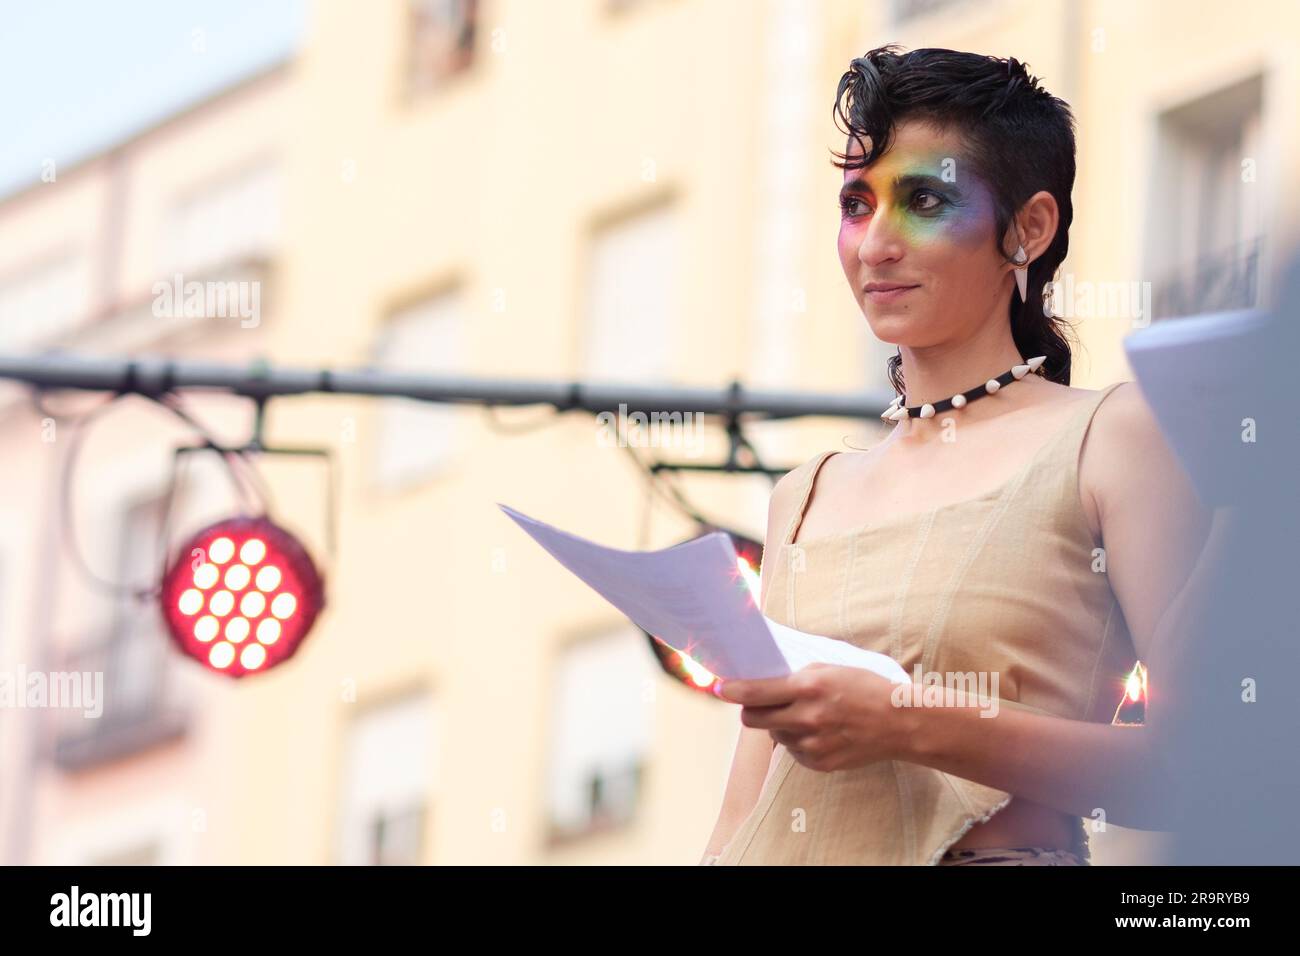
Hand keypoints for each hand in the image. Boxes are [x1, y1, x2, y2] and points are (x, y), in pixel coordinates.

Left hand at [716, 664, 904, 771]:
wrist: (899, 723)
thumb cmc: (865, 688)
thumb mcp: (830, 669)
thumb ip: (795, 677)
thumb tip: (762, 682)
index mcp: (809, 688)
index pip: (755, 692)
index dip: (732, 691)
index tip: (719, 689)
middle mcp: (807, 717)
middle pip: (754, 719)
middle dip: (751, 711)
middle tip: (758, 704)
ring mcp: (812, 744)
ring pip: (774, 735)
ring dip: (781, 725)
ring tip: (807, 716)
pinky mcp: (819, 763)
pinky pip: (793, 751)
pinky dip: (798, 741)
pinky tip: (821, 732)